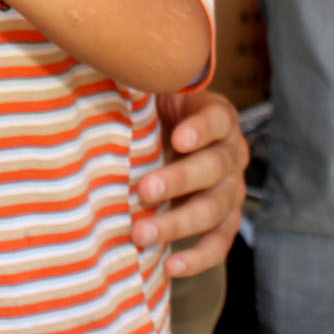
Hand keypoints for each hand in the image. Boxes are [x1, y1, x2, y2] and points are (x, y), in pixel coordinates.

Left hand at [133, 89, 247, 275]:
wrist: (168, 137)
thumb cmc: (154, 111)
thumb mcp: (150, 92)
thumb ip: (135, 86)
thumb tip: (102, 66)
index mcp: (217, 117)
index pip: (217, 120)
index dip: (201, 129)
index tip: (177, 138)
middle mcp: (231, 153)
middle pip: (213, 169)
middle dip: (178, 181)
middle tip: (143, 191)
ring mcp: (231, 190)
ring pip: (215, 210)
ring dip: (179, 223)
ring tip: (142, 233)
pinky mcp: (224, 220)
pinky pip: (219, 243)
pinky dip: (198, 258)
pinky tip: (170, 266)